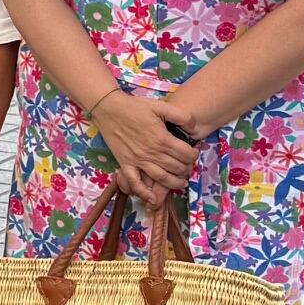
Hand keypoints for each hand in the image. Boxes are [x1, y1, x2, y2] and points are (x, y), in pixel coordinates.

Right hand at [90, 90, 200, 204]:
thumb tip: (194, 129)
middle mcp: (152, 153)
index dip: (194, 155)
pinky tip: (152, 198)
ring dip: (174, 183)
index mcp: (162, 139)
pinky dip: (143, 192)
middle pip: (177, 168)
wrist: (109, 109)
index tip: (193, 152)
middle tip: (187, 164)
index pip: (186, 154)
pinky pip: (135, 182)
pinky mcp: (126, 163)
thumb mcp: (161, 106)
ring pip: (161, 178)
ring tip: (180, 182)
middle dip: (186, 168)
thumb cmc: (135, 107)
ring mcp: (138, 160)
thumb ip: (182, 116)